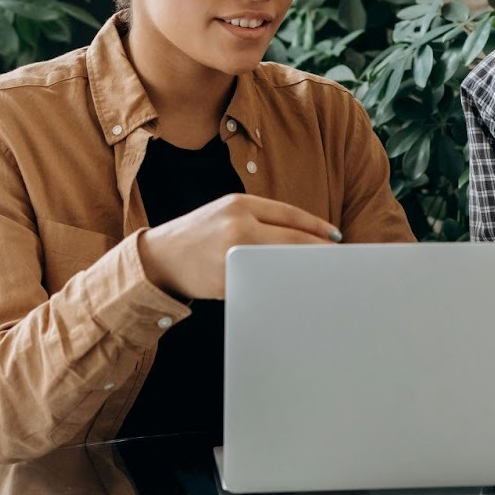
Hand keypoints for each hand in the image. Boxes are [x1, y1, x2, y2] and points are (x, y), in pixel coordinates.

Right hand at [138, 193, 340, 300]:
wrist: (158, 258)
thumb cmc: (197, 236)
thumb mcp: (226, 213)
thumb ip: (260, 219)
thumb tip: (303, 237)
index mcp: (239, 204)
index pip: (289, 214)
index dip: (316, 226)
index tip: (336, 237)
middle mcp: (237, 224)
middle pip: (291, 238)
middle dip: (317, 250)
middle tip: (337, 260)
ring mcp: (231, 253)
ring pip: (280, 262)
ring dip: (302, 271)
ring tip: (319, 276)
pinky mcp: (227, 280)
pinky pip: (262, 283)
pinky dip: (279, 287)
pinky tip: (291, 291)